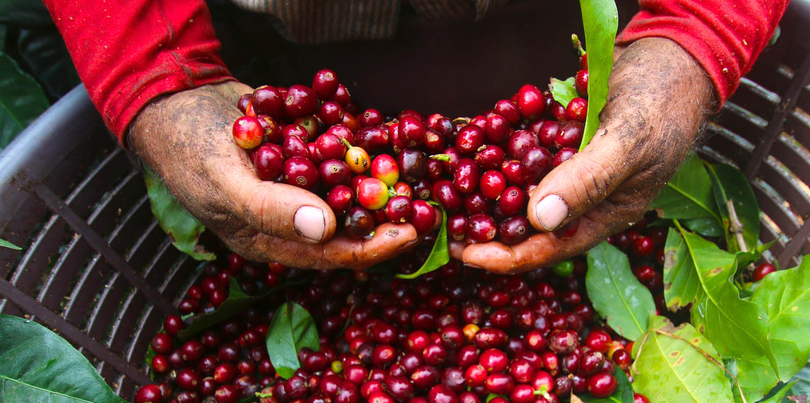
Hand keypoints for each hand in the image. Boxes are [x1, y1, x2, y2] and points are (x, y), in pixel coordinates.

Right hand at [129, 81, 418, 269]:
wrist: (176, 100)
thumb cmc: (189, 149)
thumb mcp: (226, 183)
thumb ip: (272, 209)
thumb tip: (326, 229)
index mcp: (272, 239)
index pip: (331, 254)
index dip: (373, 247)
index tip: (409, 234)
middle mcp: (292, 217)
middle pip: (350, 226)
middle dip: (386, 217)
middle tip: (425, 204)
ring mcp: (299, 184)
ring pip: (350, 191)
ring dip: (379, 182)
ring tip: (413, 173)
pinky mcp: (302, 155)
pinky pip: (339, 157)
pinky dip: (360, 148)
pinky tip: (383, 139)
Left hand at [451, 37, 714, 272]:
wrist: (674, 59)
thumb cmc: (664, 105)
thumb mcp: (628, 145)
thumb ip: (586, 181)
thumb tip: (536, 219)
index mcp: (602, 214)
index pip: (548, 246)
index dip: (506, 255)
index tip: (465, 254)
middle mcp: (580, 197)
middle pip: (526, 223)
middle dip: (487, 226)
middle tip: (445, 227)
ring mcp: (567, 167)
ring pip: (518, 189)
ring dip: (485, 191)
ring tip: (447, 194)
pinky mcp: (558, 140)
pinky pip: (521, 153)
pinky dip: (497, 152)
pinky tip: (469, 149)